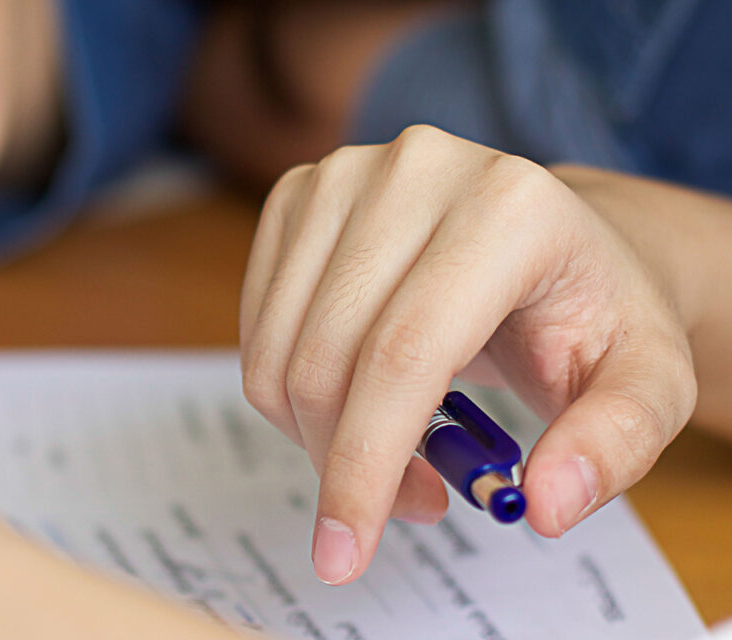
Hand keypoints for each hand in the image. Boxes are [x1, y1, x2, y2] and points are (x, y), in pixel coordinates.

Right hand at [240, 126, 696, 584]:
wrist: (556, 242)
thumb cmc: (592, 315)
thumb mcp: (647, 385)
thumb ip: (614, 443)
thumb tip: (545, 503)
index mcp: (508, 207)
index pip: (403, 355)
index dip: (364, 464)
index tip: (345, 554)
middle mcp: (415, 171)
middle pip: (329, 358)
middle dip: (343, 463)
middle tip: (407, 504)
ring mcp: (344, 175)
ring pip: (278, 350)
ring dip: (314, 433)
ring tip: (392, 449)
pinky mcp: (297, 194)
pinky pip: (256, 328)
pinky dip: (290, 391)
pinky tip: (355, 396)